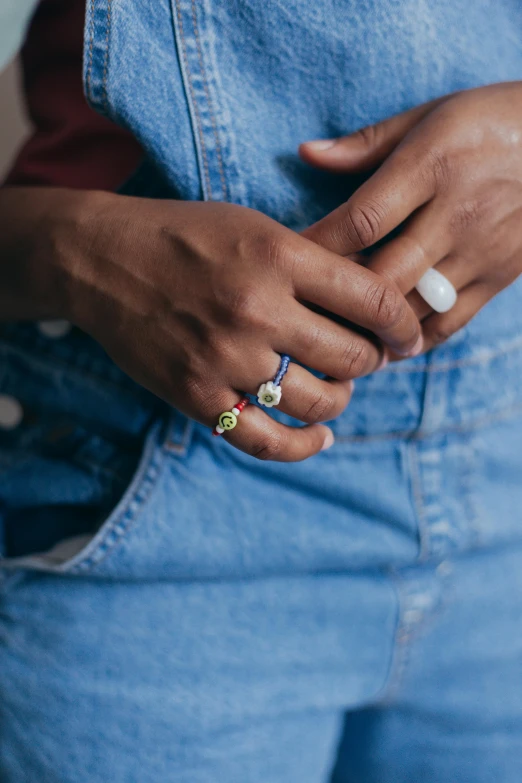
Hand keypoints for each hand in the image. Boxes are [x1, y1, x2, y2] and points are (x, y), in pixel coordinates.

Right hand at [26, 190, 420, 460]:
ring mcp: (225, 357)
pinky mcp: (197, 394)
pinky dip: (303, 445)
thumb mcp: (256, 226)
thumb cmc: (186, 236)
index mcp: (280, 256)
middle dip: (372, 361)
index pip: (374, 300)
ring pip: (319, 401)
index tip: (408, 336)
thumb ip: (315, 260)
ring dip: (339, 398)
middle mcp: (257, 308)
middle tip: (365, 357)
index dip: (403, 325)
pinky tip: (319, 436)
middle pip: (353, 357)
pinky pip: (267, 440)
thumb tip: (376, 300)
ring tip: (333, 386)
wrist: (103, 260)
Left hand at [300, 82, 521, 353]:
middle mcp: (456, 212)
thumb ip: (366, 143)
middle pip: (384, 276)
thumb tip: (305, 153)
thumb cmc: (490, 121)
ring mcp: (482, 249)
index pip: (360, 220)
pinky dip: (416, 339)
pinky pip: (451, 322)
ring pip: (416, 309)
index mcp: (431, 165)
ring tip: (338, 340)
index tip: (288, 262)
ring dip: (373, 330)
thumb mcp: (430, 115)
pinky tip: (388, 346)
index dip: (318, 247)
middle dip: (340, 301)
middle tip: (306, 314)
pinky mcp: (502, 276)